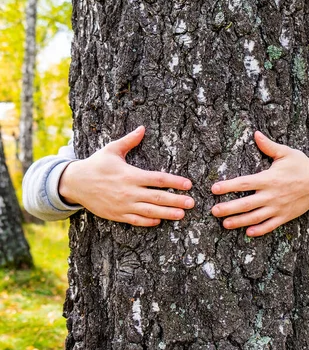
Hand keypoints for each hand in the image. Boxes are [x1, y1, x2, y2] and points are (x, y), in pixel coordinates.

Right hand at [58, 126, 194, 226]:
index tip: (188, 184)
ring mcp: (123, 205)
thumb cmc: (96, 164)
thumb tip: (142, 128)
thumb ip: (129, 140)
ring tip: (182, 214)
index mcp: (131, 175)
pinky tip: (160, 221)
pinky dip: (149, 221)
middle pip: (158, 198)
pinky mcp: (117, 215)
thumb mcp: (111, 149)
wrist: (75, 183)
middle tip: (192, 203)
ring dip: (167, 214)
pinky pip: (137, 220)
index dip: (175, 182)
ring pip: (150, 211)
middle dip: (177, 200)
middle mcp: (129, 191)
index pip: (158, 179)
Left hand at [211, 131, 308, 236]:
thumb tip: (256, 134)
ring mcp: (278, 207)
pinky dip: (259, 230)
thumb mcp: (286, 153)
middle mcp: (271, 195)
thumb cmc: (301, 165)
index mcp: (269, 179)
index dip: (228, 186)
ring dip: (239, 221)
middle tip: (213, 211)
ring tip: (225, 224)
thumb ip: (269, 146)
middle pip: (245, 204)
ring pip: (255, 217)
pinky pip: (270, 225)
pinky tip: (248, 232)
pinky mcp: (285, 216)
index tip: (214, 189)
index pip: (244, 183)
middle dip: (228, 208)